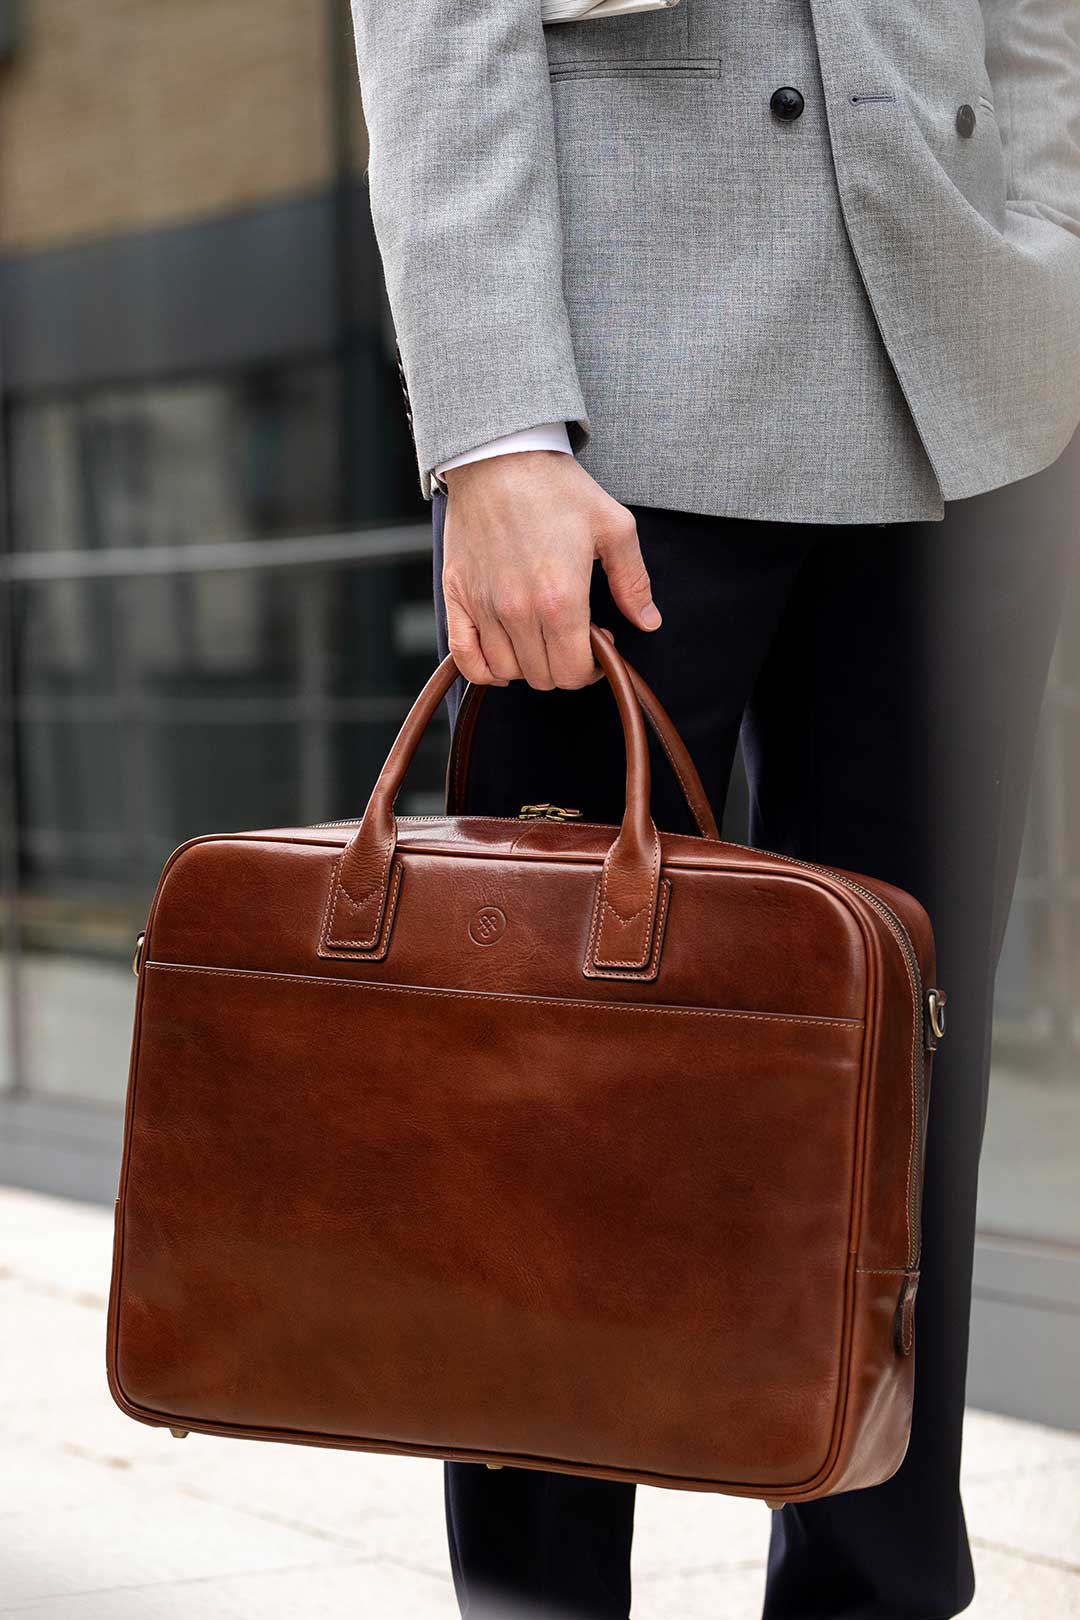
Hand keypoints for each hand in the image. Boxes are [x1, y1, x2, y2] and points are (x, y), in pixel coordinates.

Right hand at [441, 450, 660, 689]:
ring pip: (508, 670)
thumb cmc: (557, 488)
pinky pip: (465, 657)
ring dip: (529, 665)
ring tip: (541, 637)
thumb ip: (634, 581)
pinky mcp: (457, 595)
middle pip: (543, 676)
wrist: (500, 457)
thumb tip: (647, 622)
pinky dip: (483, 669)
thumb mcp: (613, 527)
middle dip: (564, 666)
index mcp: (561, 598)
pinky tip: (501, 659)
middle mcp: (519, 610)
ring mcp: (484, 606)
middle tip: (572, 636)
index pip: (574, 671)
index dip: (591, 669)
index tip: (597, 644)